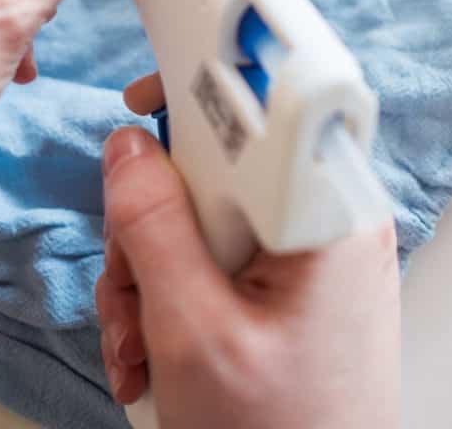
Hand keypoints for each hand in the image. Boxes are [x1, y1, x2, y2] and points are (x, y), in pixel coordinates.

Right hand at [97, 75, 399, 428]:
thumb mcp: (194, 332)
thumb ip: (153, 228)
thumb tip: (127, 147)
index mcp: (324, 216)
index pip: (262, 111)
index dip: (198, 98)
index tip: (142, 103)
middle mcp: (321, 224)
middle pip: (213, 173)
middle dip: (150, 231)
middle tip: (134, 292)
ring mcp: (305, 257)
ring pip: (200, 221)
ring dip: (149, 279)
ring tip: (142, 348)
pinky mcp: (288, 286)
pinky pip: (213, 261)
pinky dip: (170, 300)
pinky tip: (155, 354)